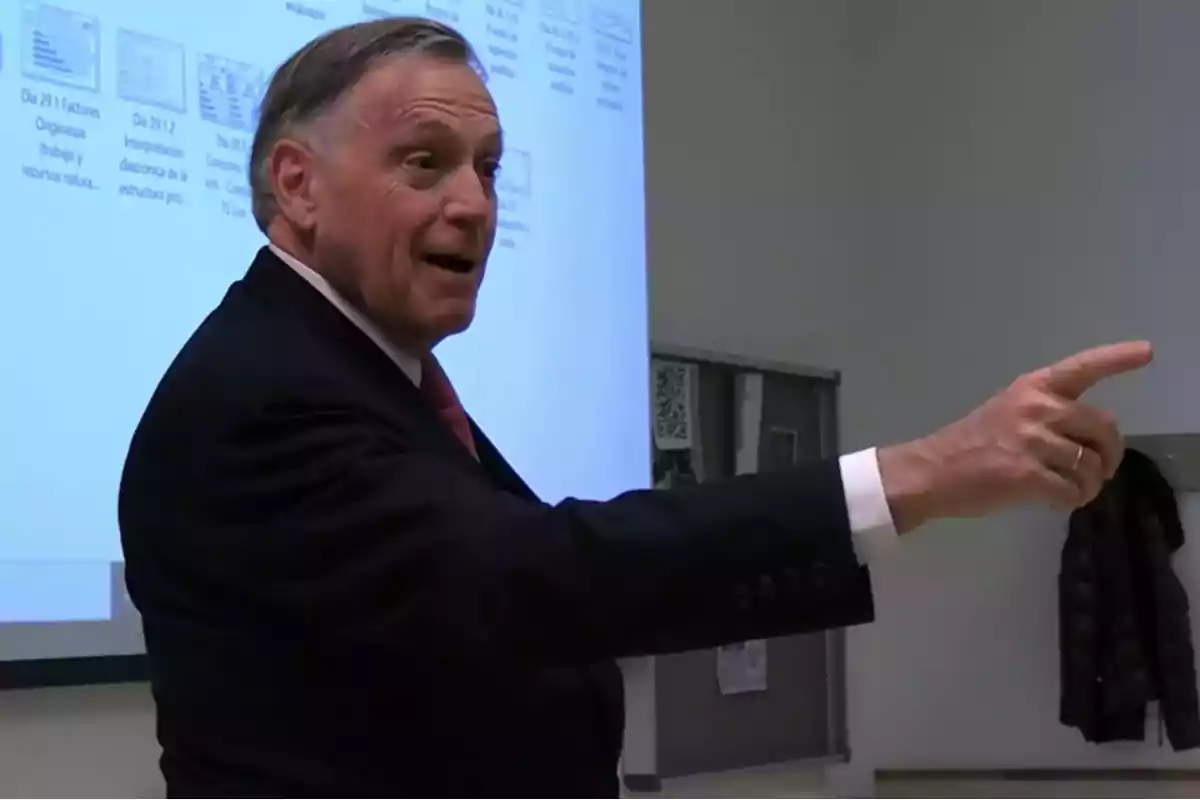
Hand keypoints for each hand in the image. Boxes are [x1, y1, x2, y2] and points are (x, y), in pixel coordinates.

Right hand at [879, 341, 1152, 531]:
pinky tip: (1055, 502)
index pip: (1082, 368)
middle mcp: (1036, 408)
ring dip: (1089, 485)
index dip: (1117, 358)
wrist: (929, 472)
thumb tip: (1092, 444)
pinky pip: (1072, 491)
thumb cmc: (969, 444)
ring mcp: (1031, 441)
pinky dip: (1071, 501)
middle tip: (1098, 471)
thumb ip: (1048, 416)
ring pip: (1091, 465)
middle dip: (1110, 454)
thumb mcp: (1008, 413)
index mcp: (1031, 388)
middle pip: (1103, 427)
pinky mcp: (1026, 474)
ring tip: (1072, 491)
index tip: (1146, 352)